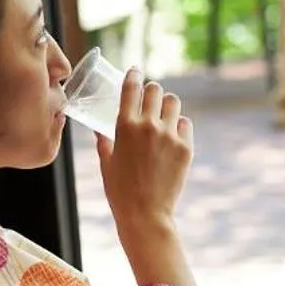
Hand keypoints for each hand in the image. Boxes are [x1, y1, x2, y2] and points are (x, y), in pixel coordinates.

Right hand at [96, 68, 193, 265]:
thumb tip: (99, 131)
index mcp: (124, 125)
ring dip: (167, 105)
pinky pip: (185, 124)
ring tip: (164, 113)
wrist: (145, 213)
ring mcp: (169, 135)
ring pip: (174, 102)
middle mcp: (148, 125)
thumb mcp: (106, 162)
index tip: (135, 71)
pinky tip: (173, 133)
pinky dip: (179, 125)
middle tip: (151, 96)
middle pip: (155, 90)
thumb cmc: (120, 190)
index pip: (131, 87)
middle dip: (151, 91)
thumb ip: (104, 141)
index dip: (133, 75)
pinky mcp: (185, 148)